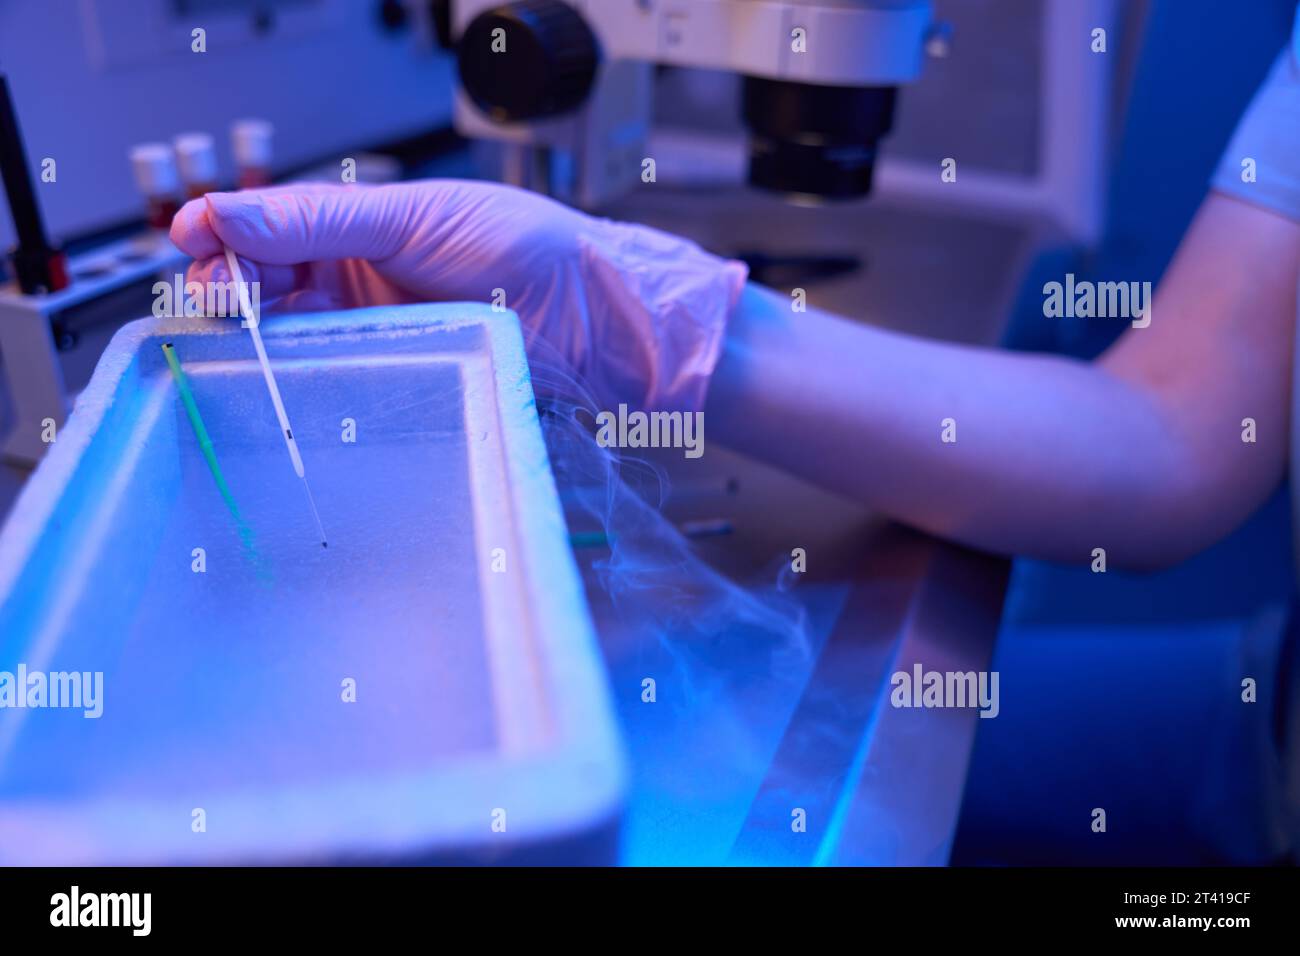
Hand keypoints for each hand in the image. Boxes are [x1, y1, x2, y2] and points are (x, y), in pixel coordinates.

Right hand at [170, 179, 745, 410]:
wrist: (594, 316)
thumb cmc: (524, 247)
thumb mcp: (415, 217)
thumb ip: (322, 220)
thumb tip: (228, 214)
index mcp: (356, 231)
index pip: (265, 233)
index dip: (222, 238)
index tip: (190, 245)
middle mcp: (356, 286)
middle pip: (263, 291)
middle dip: (227, 293)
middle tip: (217, 302)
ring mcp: (372, 338)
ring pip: (287, 344)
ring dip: (255, 344)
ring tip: (240, 344)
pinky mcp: (396, 385)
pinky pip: (333, 388)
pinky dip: (300, 385)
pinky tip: (282, 383)